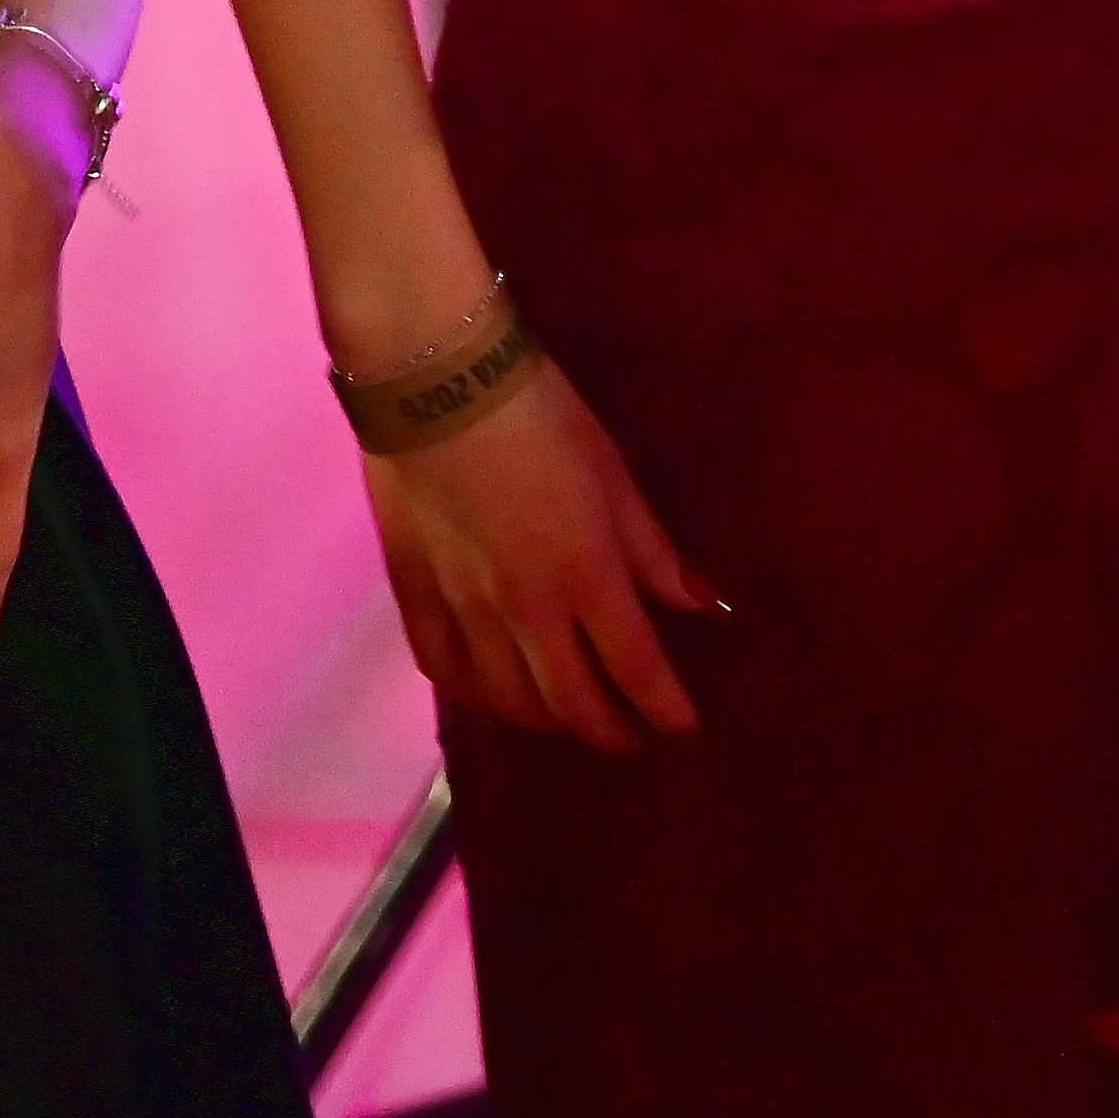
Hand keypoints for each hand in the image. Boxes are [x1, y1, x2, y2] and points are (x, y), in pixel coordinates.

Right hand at [366, 358, 718, 756]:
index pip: (636, 668)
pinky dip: (473, 697)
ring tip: (568, 719)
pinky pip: (443, 670)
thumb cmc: (543, 417)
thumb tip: (704, 604)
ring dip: (545, 722)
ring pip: (506, 700)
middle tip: (629, 737)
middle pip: (571, 702)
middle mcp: (525, 609)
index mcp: (586, 574)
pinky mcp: (413, 593)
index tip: (683, 728)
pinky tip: (491, 696)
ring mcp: (464, 607)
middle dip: (609, 731)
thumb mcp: (615, 477)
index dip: (665, 709)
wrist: (437, 380)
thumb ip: (654, 552)